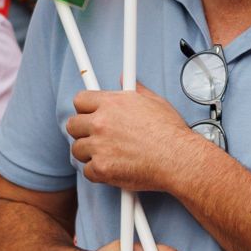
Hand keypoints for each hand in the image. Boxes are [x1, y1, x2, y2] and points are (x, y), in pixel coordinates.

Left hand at [65, 85, 202, 192]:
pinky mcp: (101, 168)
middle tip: (96, 137)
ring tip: (108, 155)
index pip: (80, 100)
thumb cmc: (170, 132)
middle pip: (72, 125)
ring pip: (77, 149)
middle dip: (82, 131)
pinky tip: (114, 169)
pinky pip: (87, 171)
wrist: (178, 158)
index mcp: (112, 103)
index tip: (89, 115)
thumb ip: (135, 89)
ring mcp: (99, 146)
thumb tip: (125, 78)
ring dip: (89, 153)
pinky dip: (99, 173)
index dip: (84, 109)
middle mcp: (101, 122)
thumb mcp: (155, 101)